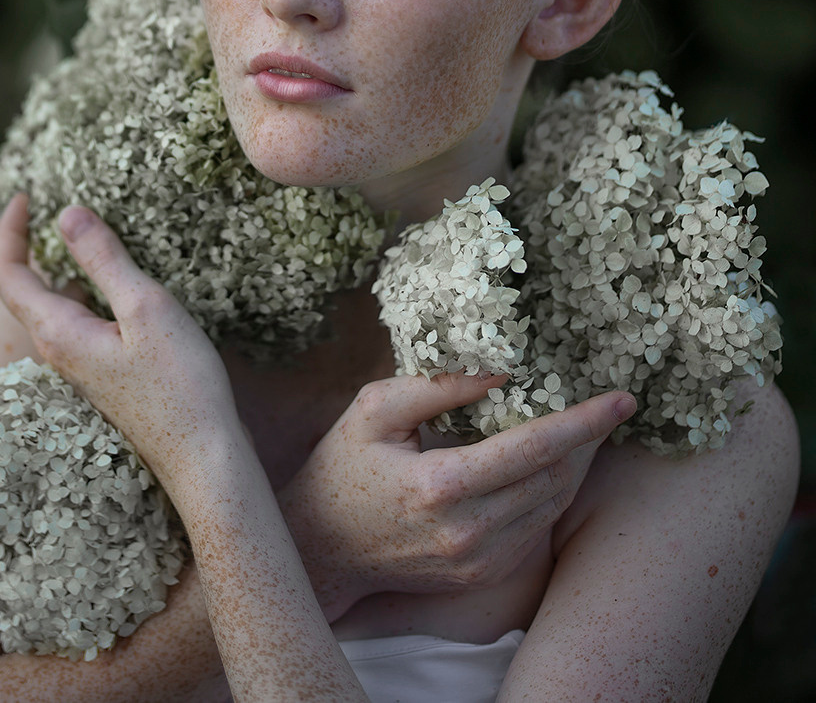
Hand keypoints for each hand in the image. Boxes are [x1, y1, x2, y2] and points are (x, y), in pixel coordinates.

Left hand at [0, 193, 239, 494]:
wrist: (203, 458)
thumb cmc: (179, 384)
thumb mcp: (144, 308)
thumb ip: (103, 260)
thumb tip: (65, 213)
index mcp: (58, 332)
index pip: (8, 275)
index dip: (8, 232)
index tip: (25, 195)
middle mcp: (59, 351)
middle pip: (25, 289)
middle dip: (31, 244)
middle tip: (53, 204)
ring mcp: (81, 366)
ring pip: (55, 306)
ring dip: (63, 267)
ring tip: (91, 233)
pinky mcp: (104, 374)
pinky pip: (80, 321)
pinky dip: (88, 290)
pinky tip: (122, 282)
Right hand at [279, 370, 636, 615]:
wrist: (321, 548)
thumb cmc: (342, 467)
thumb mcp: (374, 409)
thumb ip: (438, 386)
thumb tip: (501, 368)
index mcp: (441, 485)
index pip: (533, 448)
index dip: (584, 421)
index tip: (622, 398)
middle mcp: (468, 531)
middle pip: (555, 477)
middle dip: (589, 438)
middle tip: (609, 403)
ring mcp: (479, 560)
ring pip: (553, 504)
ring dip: (577, 464)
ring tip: (587, 427)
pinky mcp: (482, 573)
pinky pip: (536, 527)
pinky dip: (552, 490)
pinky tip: (552, 461)